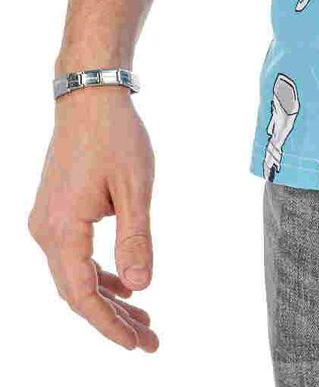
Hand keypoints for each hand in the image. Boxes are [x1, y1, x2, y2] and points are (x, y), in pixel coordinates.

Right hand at [29, 87, 158, 351]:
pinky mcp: (56, 211)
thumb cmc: (115, 135)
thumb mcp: (135, 187)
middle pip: (77, 292)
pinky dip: (99, 274)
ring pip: (76, 275)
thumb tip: (142, 287)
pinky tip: (125, 285)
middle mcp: (46, 231)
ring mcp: (47, 222)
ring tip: (143, 319)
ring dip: (108, 298)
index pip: (82, 296)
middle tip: (149, 340)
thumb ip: (136, 239)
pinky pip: (75, 256)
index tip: (137, 345)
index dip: (109, 326)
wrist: (89, 96)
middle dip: (113, 319)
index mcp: (62, 230)